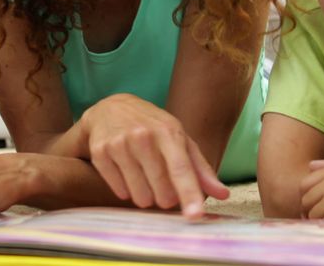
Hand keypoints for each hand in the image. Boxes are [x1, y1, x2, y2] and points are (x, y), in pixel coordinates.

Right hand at [81, 94, 228, 218]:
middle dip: (166, 198)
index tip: (196, 216)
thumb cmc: (152, 127)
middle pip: (161, 189)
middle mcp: (143, 136)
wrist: (110, 108)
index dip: (189, 194)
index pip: (181, 168)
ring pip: (139, 195)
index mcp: (168, 131)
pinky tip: (127, 174)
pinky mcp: (100, 152)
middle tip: (164, 190)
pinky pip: (119, 190)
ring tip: (145, 180)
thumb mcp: (179, 139)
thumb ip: (200, 168)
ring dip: (146, 196)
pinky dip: (126, 190)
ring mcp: (119, 143)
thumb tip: (223, 194)